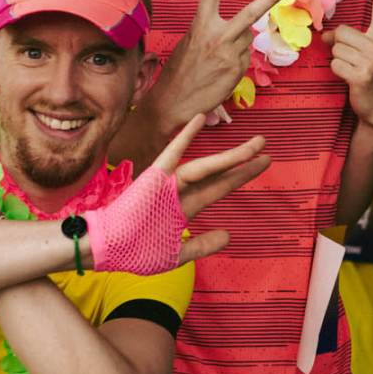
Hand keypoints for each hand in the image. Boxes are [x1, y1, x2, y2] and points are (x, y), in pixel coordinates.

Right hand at [88, 114, 270, 270]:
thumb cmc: (136, 251)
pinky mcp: (153, 179)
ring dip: (230, 155)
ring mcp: (168, 183)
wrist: (107, 251)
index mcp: (186, 208)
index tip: (261, 164)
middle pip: (218, 174)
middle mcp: (181, 192)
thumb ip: (202, 244)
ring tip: (255, 144)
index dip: (240, 176)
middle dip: (242, 163)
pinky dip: (185, 137)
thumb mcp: (177, 253)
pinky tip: (199, 119)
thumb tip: (228, 235)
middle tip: (266, 150)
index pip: (219, 188)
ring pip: (205, 166)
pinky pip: (171, 155)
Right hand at [147, 0, 292, 124]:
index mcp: (200, 25)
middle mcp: (216, 36)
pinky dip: (237, 66)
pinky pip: (245, 61)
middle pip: (251, 13)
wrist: (171, 101)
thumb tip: (240, 34)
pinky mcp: (235, 70)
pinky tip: (220, 75)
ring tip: (216, 64)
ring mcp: (228, 53)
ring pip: (247, 42)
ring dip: (238, 49)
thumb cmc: (179, 72)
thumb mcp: (191, 45)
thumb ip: (213, 33)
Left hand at [324, 0, 372, 131]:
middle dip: (339, 46)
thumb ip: (352, 40)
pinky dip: (337, 72)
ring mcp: (372, 60)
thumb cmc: (372, 78)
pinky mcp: (362, 74)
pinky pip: (335, 64)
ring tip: (353, 71)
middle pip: (342, 32)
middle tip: (351, 61)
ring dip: (338, 60)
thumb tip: (325, 35)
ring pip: (336, 49)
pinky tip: (350, 80)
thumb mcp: (368, 55)